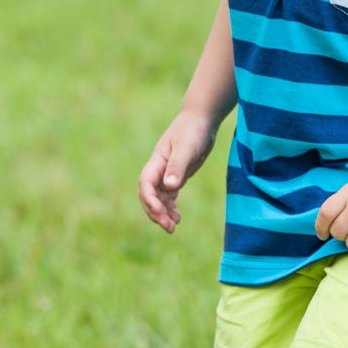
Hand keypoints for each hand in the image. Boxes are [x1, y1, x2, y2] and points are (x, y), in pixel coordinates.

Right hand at [138, 110, 217, 233]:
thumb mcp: (187, 148)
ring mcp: (167, 173)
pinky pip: (169, 196)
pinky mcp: (177, 175)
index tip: (159, 212)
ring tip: (173, 228)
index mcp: (157, 161)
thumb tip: (169, 186)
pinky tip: (177, 218)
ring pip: (159, 198)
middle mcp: (159, 169)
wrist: (202, 120)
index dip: (149, 199)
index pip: (146, 183)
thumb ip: (177, 166)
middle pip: (149, 194)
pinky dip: (170, 208)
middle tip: (168, 227)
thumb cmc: (193, 130)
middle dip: (155, 212)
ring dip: (163, 213)